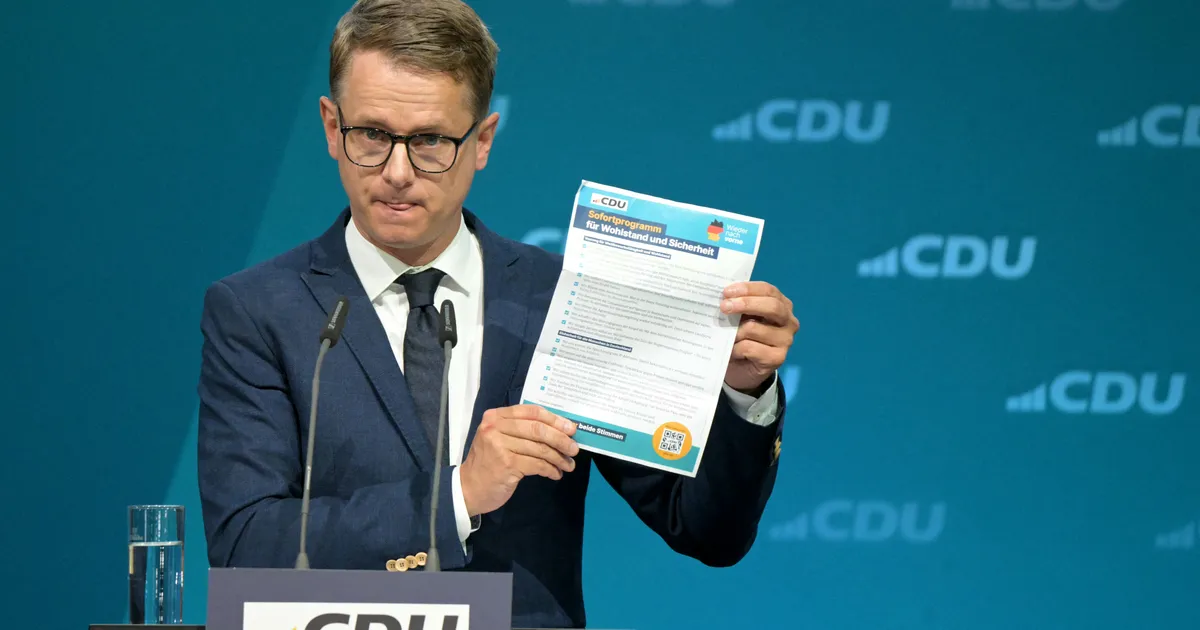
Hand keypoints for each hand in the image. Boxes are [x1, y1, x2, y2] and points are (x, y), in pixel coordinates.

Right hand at [458, 404, 578, 516]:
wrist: (468, 488)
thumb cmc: (489, 462)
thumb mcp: (500, 438)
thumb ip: (522, 430)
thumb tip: (559, 430)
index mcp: (496, 416)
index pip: (532, 412)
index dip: (554, 419)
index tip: (571, 428)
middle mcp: (495, 427)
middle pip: (538, 429)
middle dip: (561, 439)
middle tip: (574, 449)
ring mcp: (499, 446)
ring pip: (540, 448)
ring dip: (559, 458)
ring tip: (568, 465)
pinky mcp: (506, 464)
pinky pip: (537, 464)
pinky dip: (550, 470)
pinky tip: (555, 474)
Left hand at [720, 281, 798, 394]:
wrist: (742, 369)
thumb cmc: (742, 337)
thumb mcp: (740, 317)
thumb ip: (737, 305)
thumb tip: (724, 296)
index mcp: (781, 304)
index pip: (768, 290)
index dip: (748, 289)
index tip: (727, 292)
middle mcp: (789, 321)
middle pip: (771, 306)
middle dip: (745, 304)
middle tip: (724, 307)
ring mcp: (785, 340)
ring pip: (755, 328)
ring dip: (734, 332)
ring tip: (725, 336)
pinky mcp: (777, 358)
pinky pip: (749, 347)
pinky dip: (735, 348)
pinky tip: (731, 351)